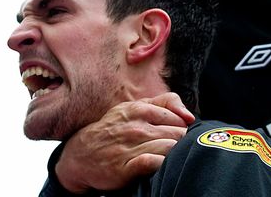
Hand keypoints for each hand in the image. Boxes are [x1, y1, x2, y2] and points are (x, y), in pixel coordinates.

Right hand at [55, 92, 194, 192]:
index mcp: (139, 109)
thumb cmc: (114, 130)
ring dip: (173, 154)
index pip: (178, 118)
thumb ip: (165, 104)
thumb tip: (189, 116)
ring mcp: (128, 146)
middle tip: (175, 148)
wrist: (81, 155)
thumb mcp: (135, 108)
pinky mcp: (124, 167)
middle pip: (177, 134)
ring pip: (169, 148)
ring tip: (168, 157)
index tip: (176, 135)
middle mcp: (134, 126)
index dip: (182, 129)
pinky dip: (161, 164)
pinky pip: (154, 163)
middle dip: (180, 142)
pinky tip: (159, 164)